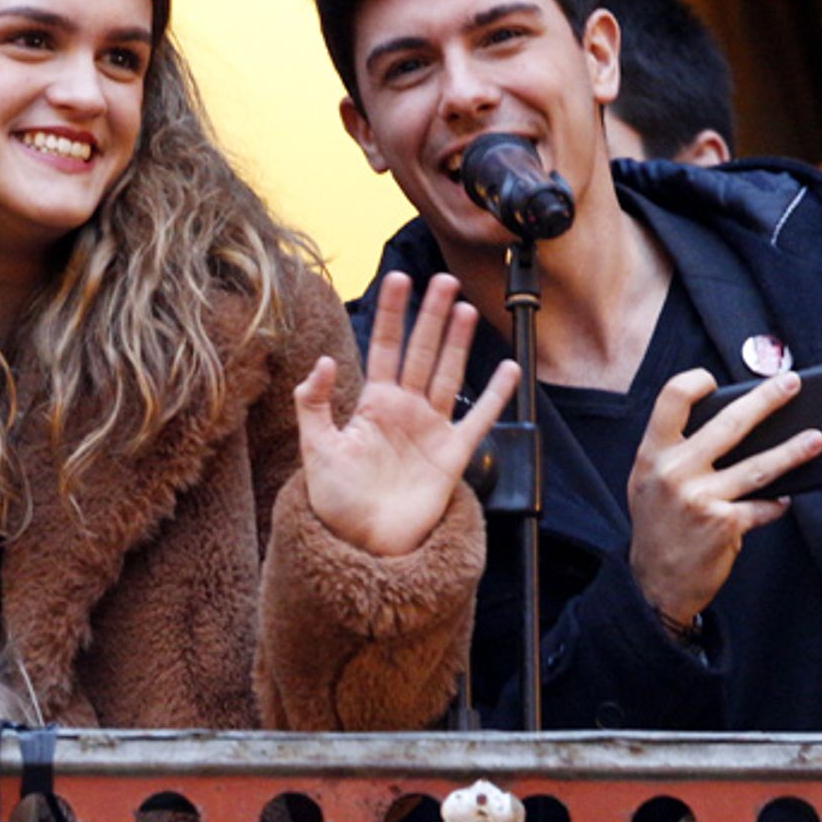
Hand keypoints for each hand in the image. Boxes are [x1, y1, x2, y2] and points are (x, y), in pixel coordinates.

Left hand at [296, 271, 518, 557]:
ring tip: (465, 308)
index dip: (393, 314)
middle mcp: (405, 409)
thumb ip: (314, 404)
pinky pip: (479, 419)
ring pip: (449, 374)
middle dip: (431, 315)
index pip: (385, 347)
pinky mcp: (453, 454)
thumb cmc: (335, 499)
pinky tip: (508, 369)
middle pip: (422, 352)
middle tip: (442, 280)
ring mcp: (431, 429)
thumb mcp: (315, 449)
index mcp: (373, 404)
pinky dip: (496, 395)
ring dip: (457, 342)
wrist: (362, 542)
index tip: (399, 280)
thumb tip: (324, 362)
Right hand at [628, 369, 821, 625]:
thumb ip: (674, 452)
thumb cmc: (657, 527)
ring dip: (794, 451)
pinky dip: (777, 503)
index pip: (672, 399)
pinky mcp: (726, 523)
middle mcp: (674, 471)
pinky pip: (764, 506)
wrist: (654, 582)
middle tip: (792, 384)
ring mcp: (701, 497)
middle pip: (728, 423)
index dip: (696, 381)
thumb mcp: (647, 482)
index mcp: (652, 454)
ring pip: (759, 465)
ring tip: (816, 440)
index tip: (715, 379)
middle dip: (767, 400)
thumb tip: (721, 423)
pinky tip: (785, 499)